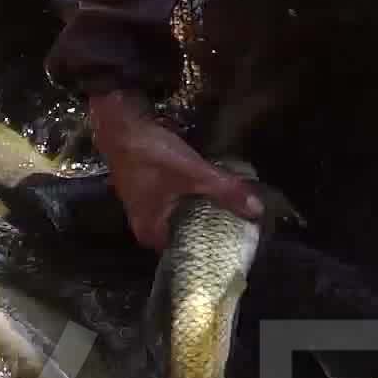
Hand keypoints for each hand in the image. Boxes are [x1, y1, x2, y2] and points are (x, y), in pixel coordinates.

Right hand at [87, 92, 263, 251]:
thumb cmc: (151, 155)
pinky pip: (173, 203)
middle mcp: (145, 225)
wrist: (119, 124)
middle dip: (208, 227)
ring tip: (227, 210)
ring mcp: (143, 207)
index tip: (236, 241)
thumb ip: (226, 191)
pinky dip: (189, 199)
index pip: (187, 252)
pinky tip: (206, 191)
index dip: (212, 246)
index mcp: (152, 232)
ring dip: (199, 212)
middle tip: (237, 225)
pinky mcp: (146, 190)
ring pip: (178, 217)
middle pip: (183, 233)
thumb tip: (257, 210)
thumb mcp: (194, 173)